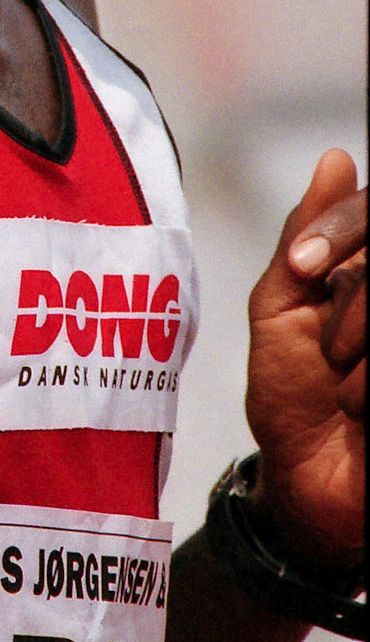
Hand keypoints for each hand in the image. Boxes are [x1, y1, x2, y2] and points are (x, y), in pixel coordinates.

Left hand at [245, 148, 364, 570]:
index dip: (340, 228)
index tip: (302, 266)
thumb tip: (336, 160)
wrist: (304, 481)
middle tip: (331, 351)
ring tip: (348, 392)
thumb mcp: (279, 308)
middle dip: (352, 301)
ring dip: (363, 344)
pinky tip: (364, 410)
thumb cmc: (290, 394)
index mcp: (369, 269)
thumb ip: (305, 237)